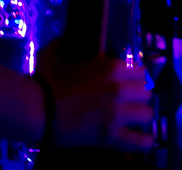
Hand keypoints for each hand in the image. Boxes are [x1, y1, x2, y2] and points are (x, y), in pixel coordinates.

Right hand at [36, 43, 151, 148]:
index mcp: (112, 68)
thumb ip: (68, 43)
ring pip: (147, 114)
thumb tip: (69, 39)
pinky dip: (142, 142)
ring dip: (140, 117)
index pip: (141, 72)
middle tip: (130, 103)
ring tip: (135, 120)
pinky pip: (135, 140)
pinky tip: (146, 142)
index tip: (131, 84)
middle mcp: (120, 88)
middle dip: (138, 98)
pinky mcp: (109, 135)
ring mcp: (117, 113)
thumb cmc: (44, 80)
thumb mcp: (57, 52)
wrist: (34, 109)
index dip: (136, 79)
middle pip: (146, 93)